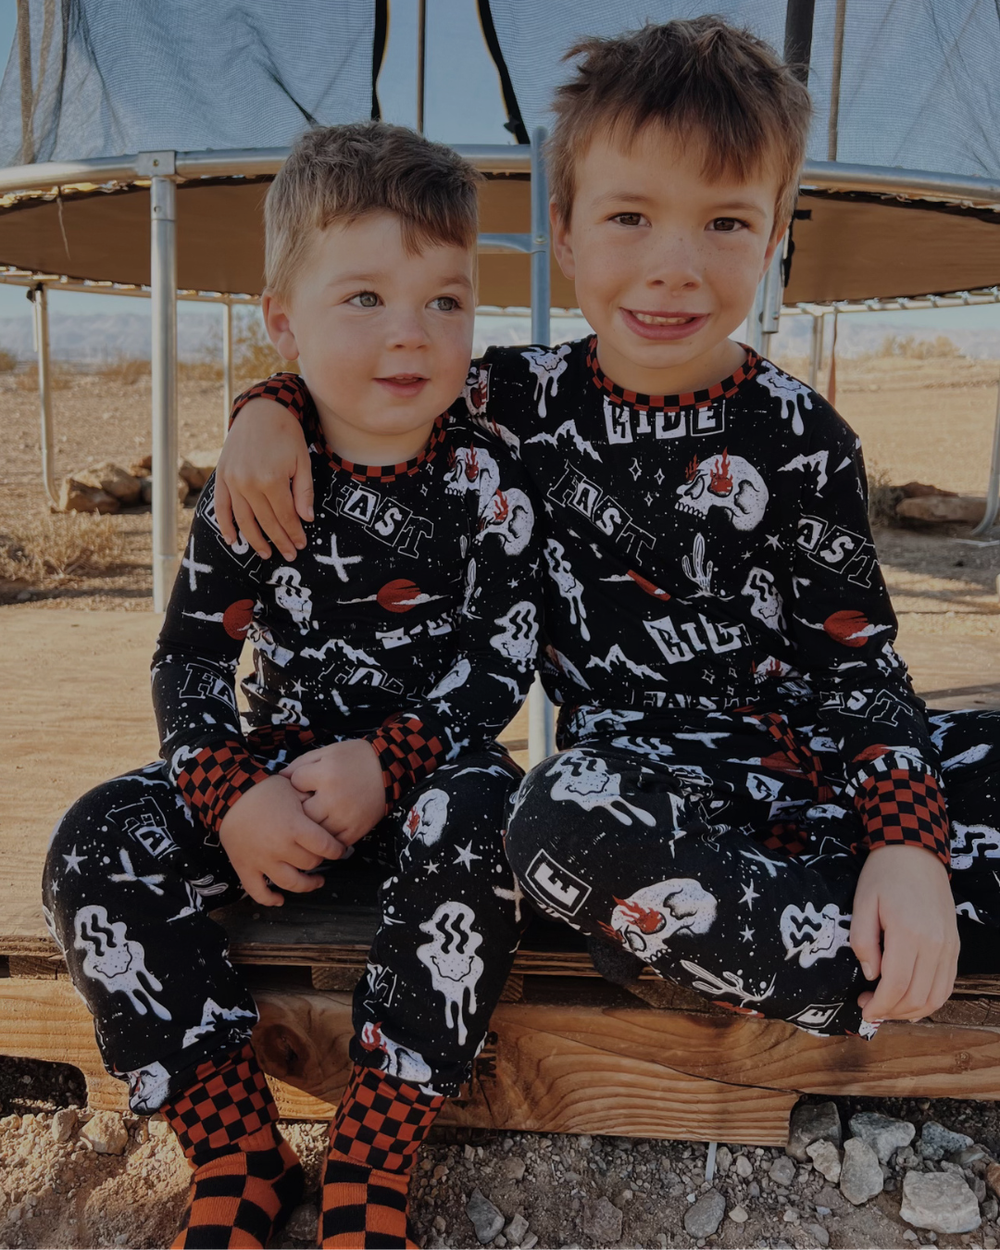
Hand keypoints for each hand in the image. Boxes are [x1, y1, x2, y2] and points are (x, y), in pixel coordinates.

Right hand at [214, 397, 313, 560]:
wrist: (260, 410)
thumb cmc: (286, 435)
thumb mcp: (302, 461)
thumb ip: (303, 492)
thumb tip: (306, 519)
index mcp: (272, 480)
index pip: (285, 516)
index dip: (293, 533)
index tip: (301, 545)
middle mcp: (249, 483)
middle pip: (265, 521)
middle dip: (279, 541)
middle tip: (289, 555)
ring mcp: (233, 481)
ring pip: (243, 519)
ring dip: (254, 540)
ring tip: (266, 554)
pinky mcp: (222, 476)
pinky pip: (221, 507)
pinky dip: (225, 525)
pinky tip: (233, 541)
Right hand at [218, 774, 345, 906]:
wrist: (229, 794)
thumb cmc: (264, 789)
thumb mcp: (294, 788)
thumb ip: (312, 803)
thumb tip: (330, 812)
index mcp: (294, 827)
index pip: (325, 847)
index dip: (337, 850)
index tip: (340, 849)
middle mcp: (279, 847)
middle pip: (310, 864)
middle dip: (320, 859)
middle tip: (322, 855)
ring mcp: (261, 860)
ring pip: (291, 883)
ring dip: (306, 885)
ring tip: (316, 881)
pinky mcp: (245, 867)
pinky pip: (257, 892)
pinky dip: (269, 899)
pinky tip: (280, 900)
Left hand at [281, 739, 386, 846]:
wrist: (388, 768)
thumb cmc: (353, 758)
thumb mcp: (326, 752)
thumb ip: (301, 764)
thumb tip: (280, 780)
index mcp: (326, 774)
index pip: (295, 784)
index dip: (295, 783)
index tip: (302, 783)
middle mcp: (334, 797)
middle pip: (302, 813)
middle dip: (299, 809)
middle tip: (300, 808)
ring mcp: (345, 816)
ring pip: (315, 832)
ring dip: (311, 828)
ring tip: (310, 822)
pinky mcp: (356, 829)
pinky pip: (333, 843)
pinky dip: (327, 840)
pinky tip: (325, 832)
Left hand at [851, 843, 958, 1021]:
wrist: (916, 852)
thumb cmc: (884, 875)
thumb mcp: (863, 903)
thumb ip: (863, 941)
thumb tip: (871, 975)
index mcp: (909, 933)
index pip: (896, 985)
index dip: (879, 1005)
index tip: (863, 1010)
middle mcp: (935, 944)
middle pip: (916, 996)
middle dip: (891, 1011)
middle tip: (869, 1008)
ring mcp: (949, 946)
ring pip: (935, 996)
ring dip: (911, 1010)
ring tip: (887, 1008)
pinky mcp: (954, 945)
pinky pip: (947, 984)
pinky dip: (930, 1000)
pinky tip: (911, 1002)